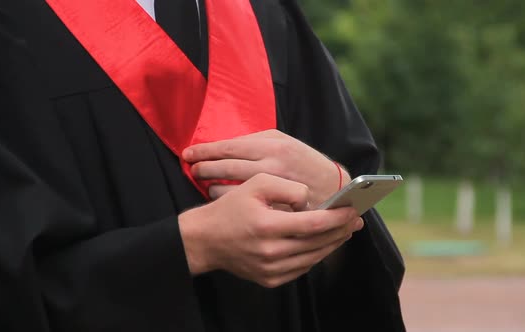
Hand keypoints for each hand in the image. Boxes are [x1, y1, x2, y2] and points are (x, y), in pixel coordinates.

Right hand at [178, 173, 362, 287]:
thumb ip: (287, 188)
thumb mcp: (255, 184)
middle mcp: (271, 252)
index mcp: (268, 226)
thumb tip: (309, 201)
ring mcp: (271, 269)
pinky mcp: (269, 279)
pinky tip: (322, 243)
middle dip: (341, 230)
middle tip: (355, 220)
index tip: (352, 210)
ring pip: (313, 257)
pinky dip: (315, 255)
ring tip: (344, 231)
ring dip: (332, 244)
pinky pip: (301, 268)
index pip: (315, 224)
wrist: (204, 240)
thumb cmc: (231, 208)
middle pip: (318, 243)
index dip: (338, 217)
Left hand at [181, 129, 349, 207]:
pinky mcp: (272, 208)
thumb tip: (226, 144)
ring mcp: (271, 190)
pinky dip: (226, 201)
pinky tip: (221, 199)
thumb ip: (257, 141)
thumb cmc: (305, 163)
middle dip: (204, 168)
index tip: (189, 153)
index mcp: (272, 146)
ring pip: (228, 189)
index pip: (229, 146)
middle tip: (193, 169)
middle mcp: (271, 166)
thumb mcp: (285, 143)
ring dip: (211, 186)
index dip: (205, 150)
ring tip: (205, 184)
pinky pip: (239, 206)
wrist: (335, 190)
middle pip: (224, 167)